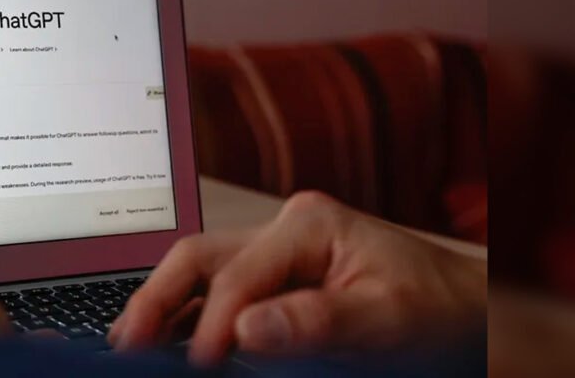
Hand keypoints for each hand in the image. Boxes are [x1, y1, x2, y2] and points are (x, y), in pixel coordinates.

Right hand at [109, 191, 486, 365]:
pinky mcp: (271, 274)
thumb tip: (244, 331)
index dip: (211, 324)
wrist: (463, 307)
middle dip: (156, 299)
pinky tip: (165, 338)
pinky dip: (186, 314)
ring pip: (197, 270)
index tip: (199, 367)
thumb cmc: (435, 309)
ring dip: (162, 305)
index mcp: (309, 224)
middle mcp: (281, 228)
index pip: (238, 275)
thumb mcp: (387, 319)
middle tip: (125, 343)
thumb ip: (316, 322)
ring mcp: (273, 248)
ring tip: (128, 341)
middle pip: (198, 256)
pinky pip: (216, 289)